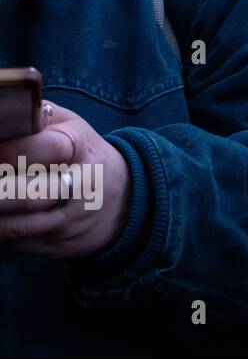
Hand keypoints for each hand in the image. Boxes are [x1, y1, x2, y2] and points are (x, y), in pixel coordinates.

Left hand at [0, 102, 130, 258]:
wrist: (125, 197)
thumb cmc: (82, 154)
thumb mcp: (70, 126)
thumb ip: (35, 118)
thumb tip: (4, 113)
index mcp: (81, 148)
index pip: (47, 149)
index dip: (9, 153)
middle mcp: (82, 186)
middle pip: (27, 195)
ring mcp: (72, 221)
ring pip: (17, 226)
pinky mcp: (60, 245)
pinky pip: (16, 243)